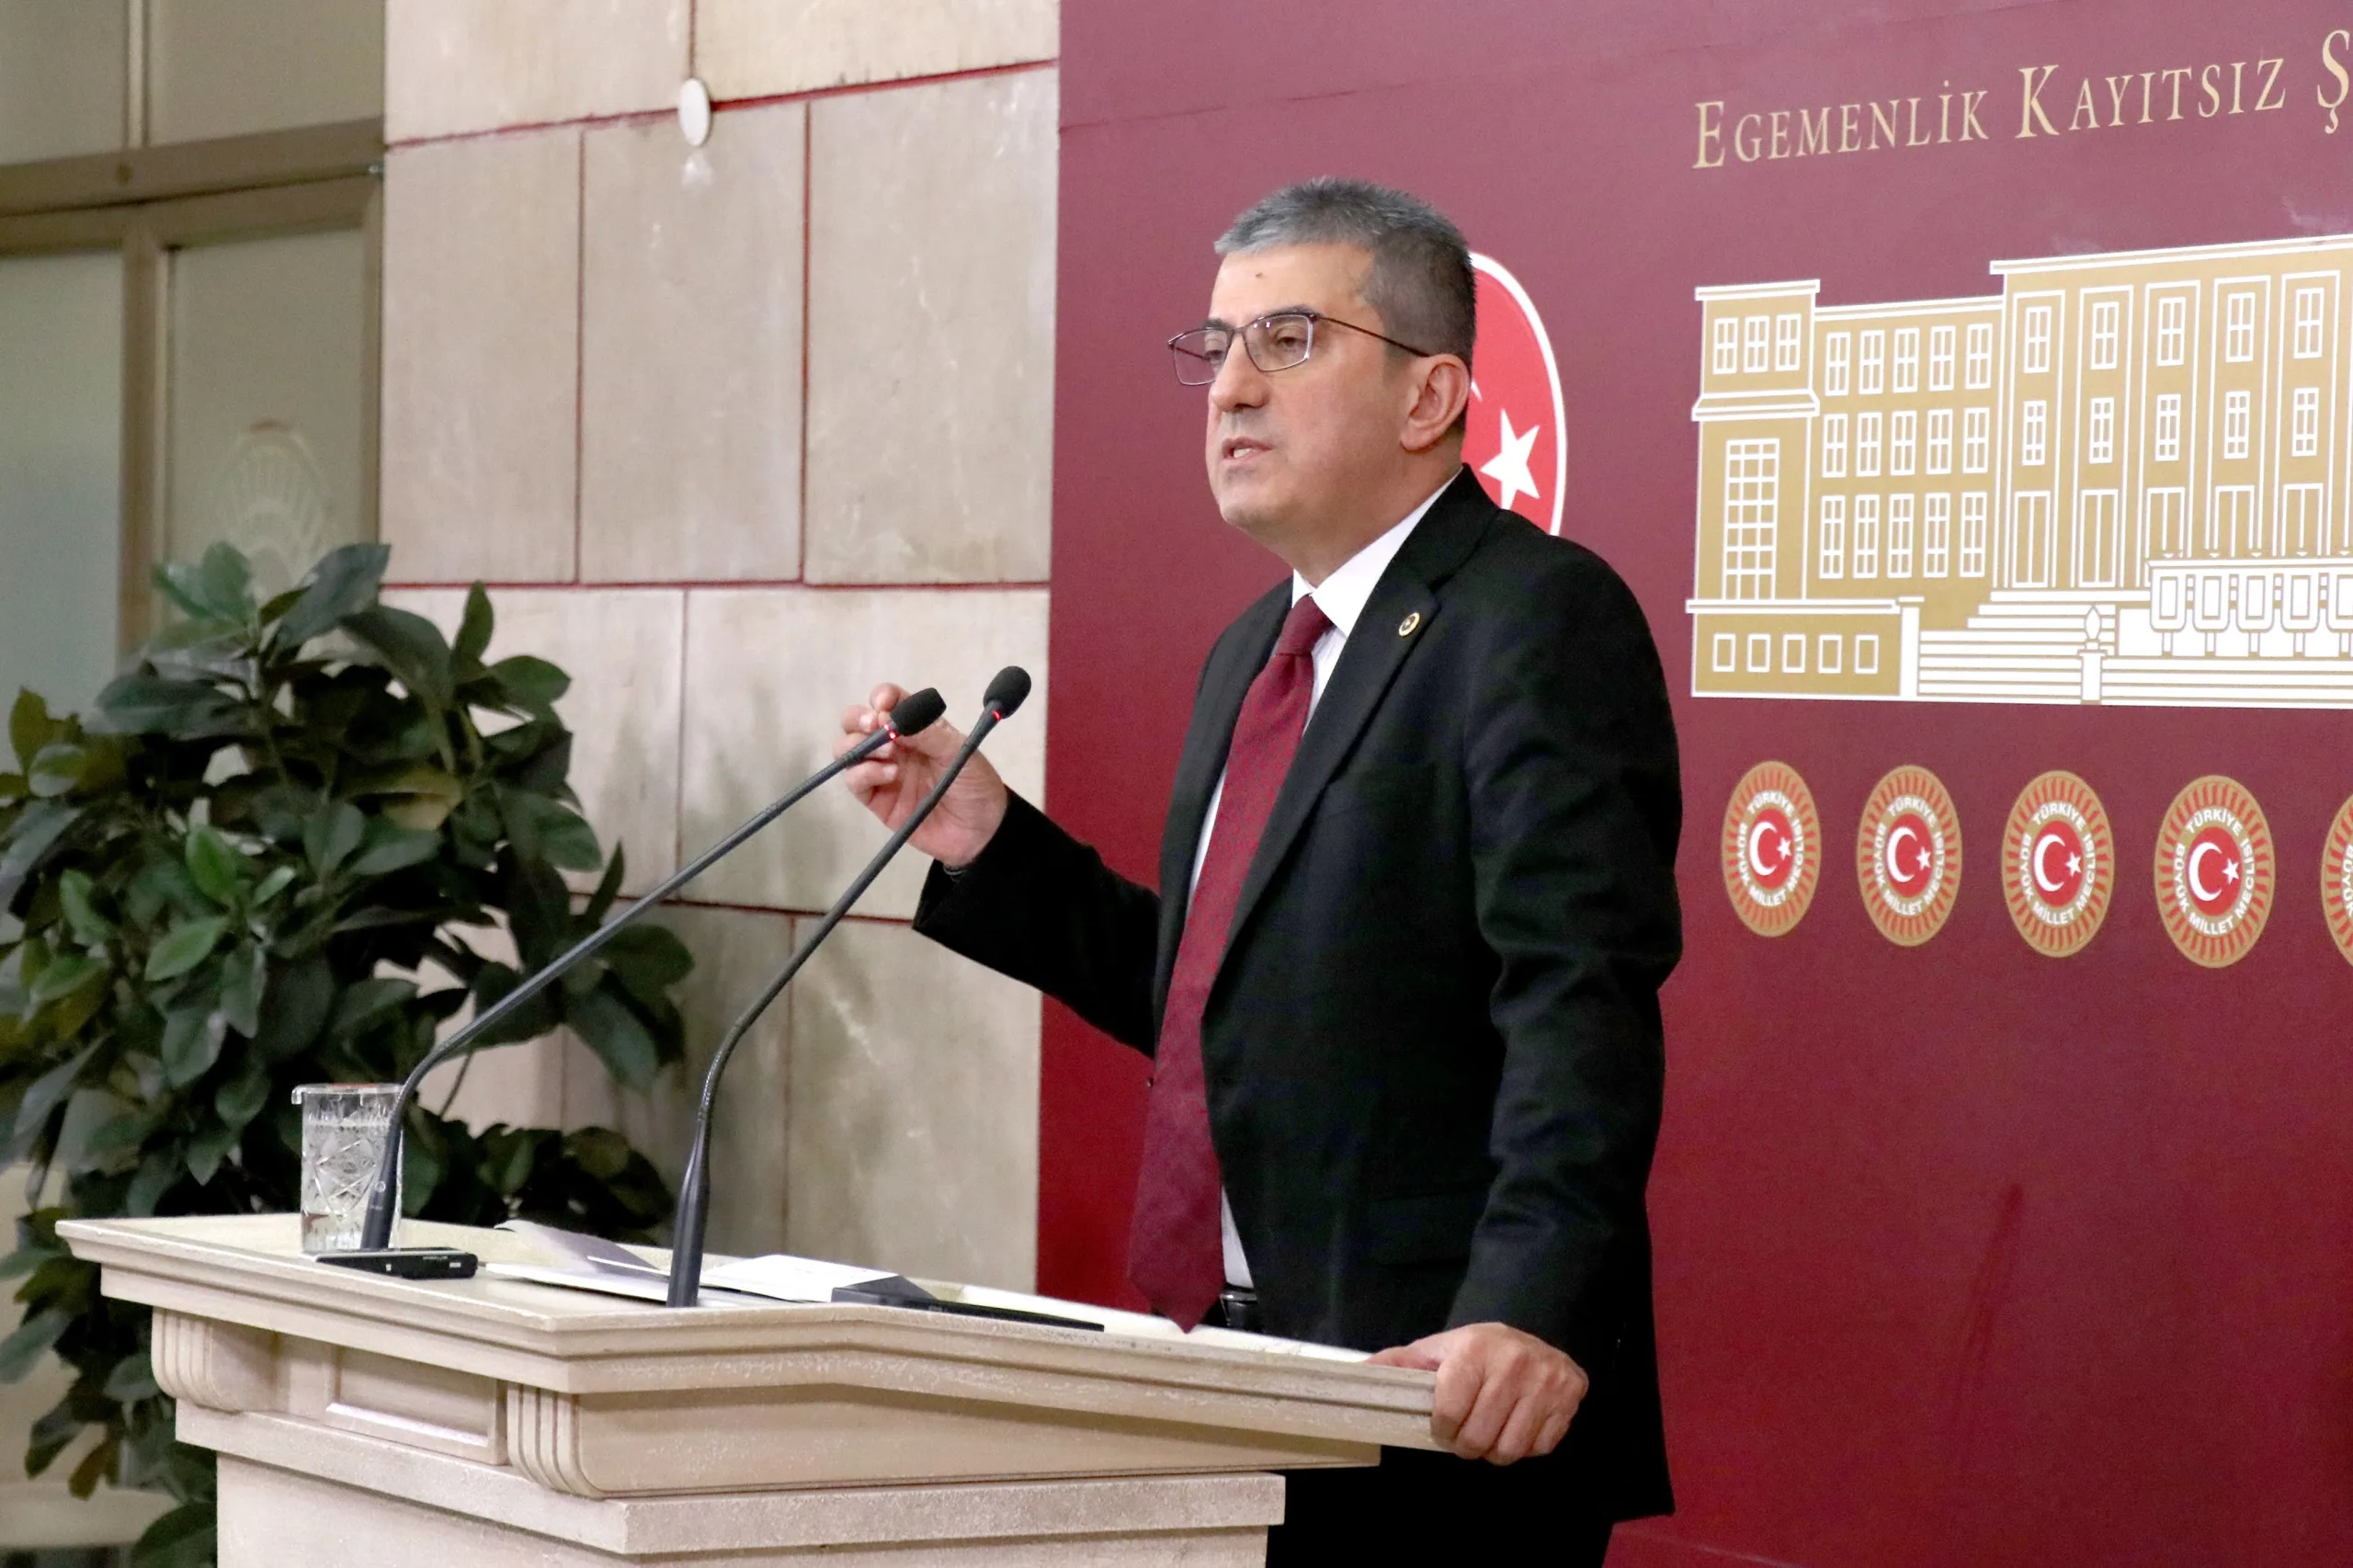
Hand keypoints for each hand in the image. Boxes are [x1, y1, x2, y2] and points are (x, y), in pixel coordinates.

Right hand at [836, 683, 1009, 869]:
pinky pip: (854, 780)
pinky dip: (864, 772)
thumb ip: (927, 731)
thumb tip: (890, 717)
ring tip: (889, 753)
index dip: (881, 697)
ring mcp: (882, 771)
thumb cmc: (974, 783)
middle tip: (876, 726)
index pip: (887, 701)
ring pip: (848, 749)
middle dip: (858, 719)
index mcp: (915, 727)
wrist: (982, 830)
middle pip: (856, 722)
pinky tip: (891, 775)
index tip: (885, 705)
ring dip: (859, 745)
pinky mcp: (876, 799)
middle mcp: (894, 745)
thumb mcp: (959, 750)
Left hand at [1368, 1322, 1587, 1464]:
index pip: (1448, 1415)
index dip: (1442, 1428)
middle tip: (1468, 1429)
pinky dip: (1525, 1446)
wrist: (1533, 1341)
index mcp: (1474, 1350)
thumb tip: (1355, 1375)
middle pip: (1478, 1440)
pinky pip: (1539, 1449)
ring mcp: (1546, 1383)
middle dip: (1467, 1443)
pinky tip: (1518, 1423)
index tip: (1445, 1422)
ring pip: (1509, 1450)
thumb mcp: (1435, 1351)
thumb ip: (1397, 1364)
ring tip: (1491, 1428)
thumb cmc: (1475, 1352)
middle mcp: (1514, 1363)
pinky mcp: (1570, 1399)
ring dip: (1495, 1449)